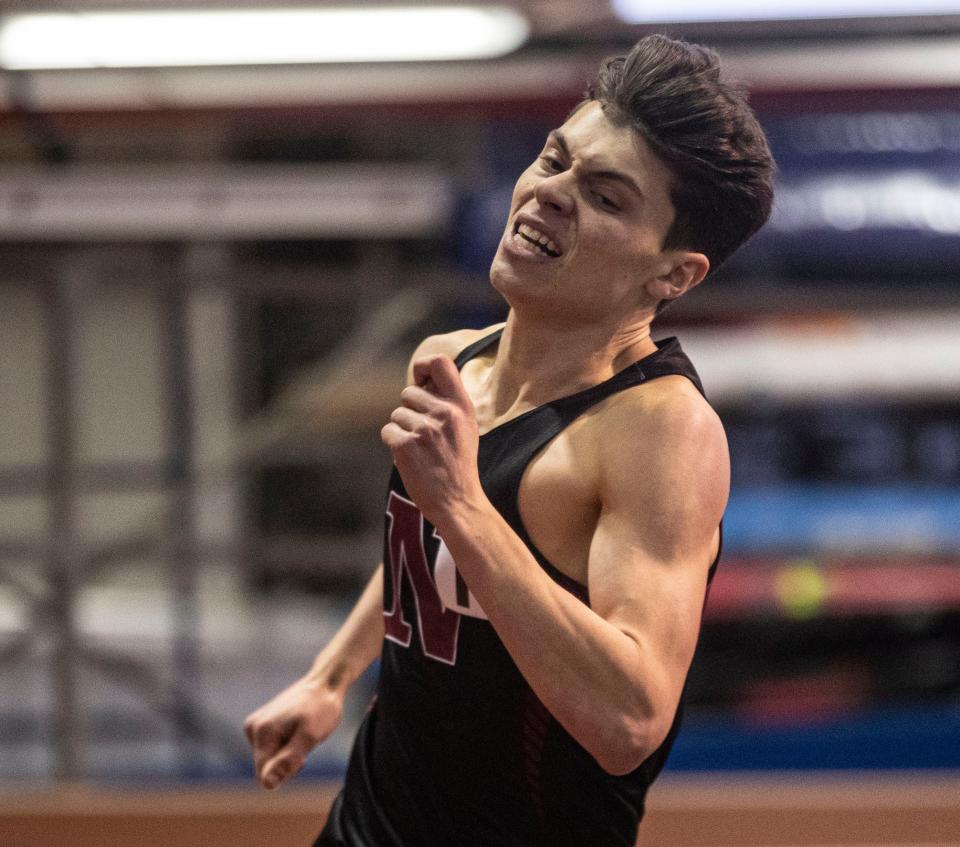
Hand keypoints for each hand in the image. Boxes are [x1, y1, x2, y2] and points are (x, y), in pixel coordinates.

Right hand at [243, 677, 342, 789]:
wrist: (325, 684)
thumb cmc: (321, 709)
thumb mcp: (310, 736)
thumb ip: (289, 760)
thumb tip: (268, 785)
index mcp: (261, 731)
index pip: (265, 775)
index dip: (287, 770)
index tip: (303, 752)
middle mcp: (252, 728)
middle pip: (266, 768)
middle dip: (288, 761)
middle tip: (305, 742)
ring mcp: (256, 725)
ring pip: (270, 759)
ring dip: (289, 753)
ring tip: (303, 733)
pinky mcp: (262, 725)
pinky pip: (273, 749)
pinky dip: (287, 745)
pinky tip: (297, 730)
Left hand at [380, 355, 483, 525]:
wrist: (458, 502)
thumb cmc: (459, 465)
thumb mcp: (467, 427)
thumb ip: (448, 403)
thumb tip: (422, 383)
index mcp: (462, 405)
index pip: (440, 363)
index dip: (423, 366)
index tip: (421, 380)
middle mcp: (444, 412)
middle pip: (409, 392)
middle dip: (410, 411)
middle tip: (425, 436)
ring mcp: (424, 429)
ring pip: (396, 414)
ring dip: (402, 430)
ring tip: (421, 451)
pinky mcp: (405, 445)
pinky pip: (387, 431)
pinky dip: (394, 444)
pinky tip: (410, 459)